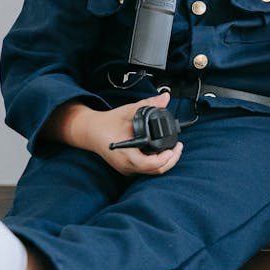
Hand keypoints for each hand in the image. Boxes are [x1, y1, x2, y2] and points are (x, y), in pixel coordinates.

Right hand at [47, 92, 182, 176]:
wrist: (90, 131)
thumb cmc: (108, 123)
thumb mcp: (129, 111)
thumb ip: (148, 104)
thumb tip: (165, 98)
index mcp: (126, 154)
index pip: (150, 164)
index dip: (165, 158)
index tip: (174, 148)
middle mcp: (126, 165)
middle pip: (154, 171)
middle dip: (170, 160)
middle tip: (179, 147)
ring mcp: (126, 168)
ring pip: (151, 172)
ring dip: (165, 162)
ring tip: (174, 149)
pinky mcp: (127, 168)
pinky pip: (146, 169)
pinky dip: (156, 162)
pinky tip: (163, 152)